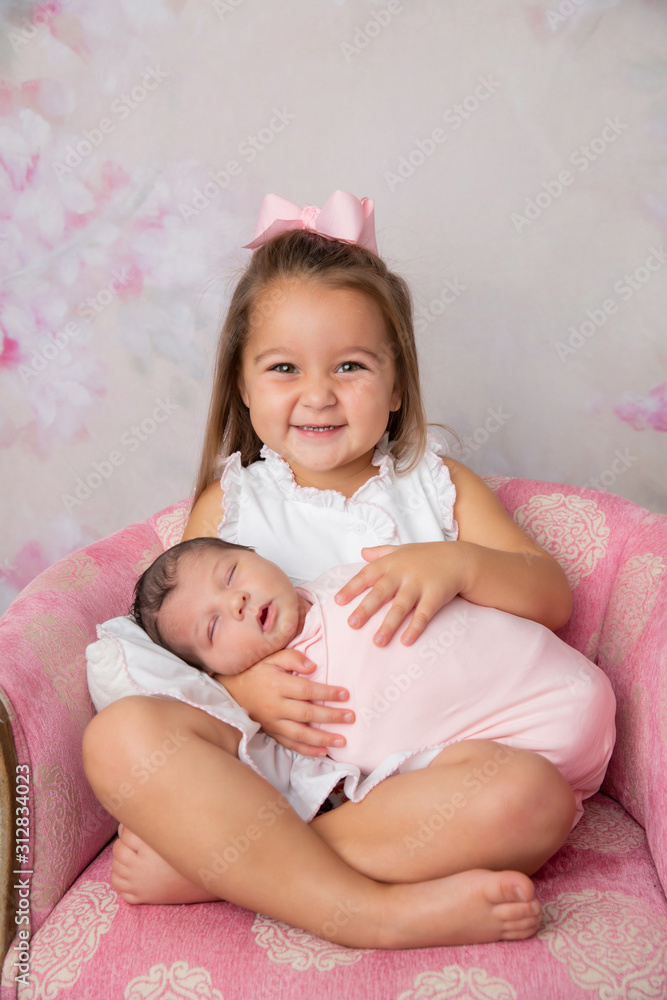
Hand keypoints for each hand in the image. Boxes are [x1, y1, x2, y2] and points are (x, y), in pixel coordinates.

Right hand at [214, 648, 354, 756]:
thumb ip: (292, 658)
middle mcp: (276, 706)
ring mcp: (273, 722)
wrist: (231, 691)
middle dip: (331, 716)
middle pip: (307, 713)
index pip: (307, 690)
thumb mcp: (271, 657)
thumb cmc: (256, 671)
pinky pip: (290, 744)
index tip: (345, 694)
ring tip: (342, 741)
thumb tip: (313, 667)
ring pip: (300, 733)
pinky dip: (306, 750)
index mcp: (278, 685)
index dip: (327, 692)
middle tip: (350, 717)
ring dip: (323, 739)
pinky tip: (322, 752)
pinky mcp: (271, 732)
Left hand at [334, 542, 471, 646]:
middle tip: (352, 625)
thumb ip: (381, 552)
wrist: (460, 558)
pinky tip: (406, 641)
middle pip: (381, 592)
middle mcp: (403, 573)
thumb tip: (361, 552)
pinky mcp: (436, 595)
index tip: (338, 602)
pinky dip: (415, 628)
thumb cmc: (427, 555)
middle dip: (366, 609)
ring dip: (389, 624)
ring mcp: (420, 584)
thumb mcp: (403, 549)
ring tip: (377, 642)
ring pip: (401, 606)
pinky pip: (424, 614)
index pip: (367, 574)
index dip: (352, 588)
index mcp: (391, 563)